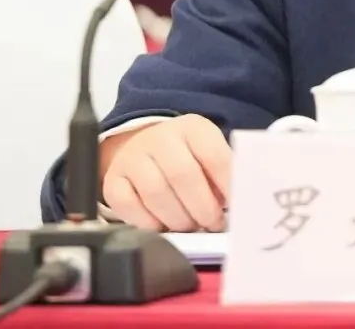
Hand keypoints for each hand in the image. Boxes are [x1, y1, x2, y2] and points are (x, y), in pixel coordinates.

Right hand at [100, 115, 229, 231]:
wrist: (143, 146)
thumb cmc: (185, 156)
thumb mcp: (209, 153)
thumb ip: (224, 173)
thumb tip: (241, 201)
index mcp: (192, 128)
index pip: (214, 155)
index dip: (227, 185)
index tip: (236, 205)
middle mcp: (160, 138)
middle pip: (183, 175)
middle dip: (203, 207)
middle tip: (213, 223)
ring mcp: (133, 158)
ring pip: (156, 193)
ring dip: (179, 219)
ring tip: (191, 226)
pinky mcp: (113, 180)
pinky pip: (129, 206)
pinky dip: (149, 223)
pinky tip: (163, 226)